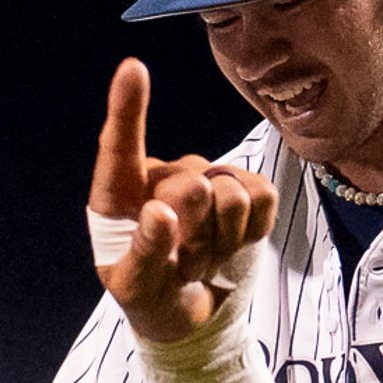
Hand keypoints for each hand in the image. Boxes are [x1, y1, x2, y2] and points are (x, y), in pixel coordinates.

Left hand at [92, 58, 275, 344]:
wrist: (192, 313)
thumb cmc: (151, 295)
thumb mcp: (136, 287)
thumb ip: (145, 253)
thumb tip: (161, 211)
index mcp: (119, 194)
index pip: (120, 149)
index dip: (128, 108)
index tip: (133, 69)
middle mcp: (162, 176)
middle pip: (191, 186)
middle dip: (194, 237)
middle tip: (182, 266)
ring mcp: (206, 178)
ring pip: (231, 194)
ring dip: (222, 241)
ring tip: (201, 260)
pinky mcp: (245, 188)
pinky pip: (263, 197)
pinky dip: (252, 232)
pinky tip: (232, 246)